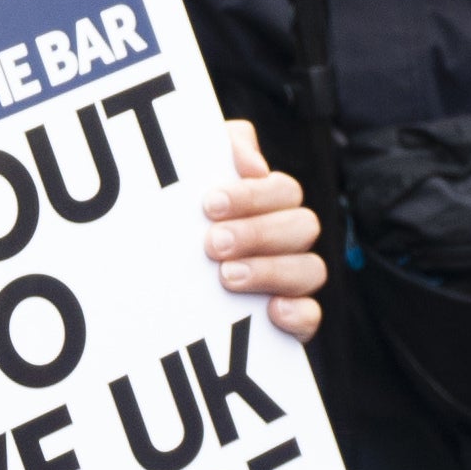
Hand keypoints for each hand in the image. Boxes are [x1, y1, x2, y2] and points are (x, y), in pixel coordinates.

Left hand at [204, 115, 324, 341]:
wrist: (157, 291)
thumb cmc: (183, 222)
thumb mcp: (197, 174)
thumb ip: (226, 147)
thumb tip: (253, 165)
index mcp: (272, 204)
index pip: (283, 191)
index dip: (252, 196)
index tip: (211, 204)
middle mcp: (289, 240)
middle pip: (303, 227)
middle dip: (258, 233)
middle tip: (214, 244)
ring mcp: (294, 281)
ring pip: (311, 270)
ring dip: (270, 271)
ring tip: (227, 277)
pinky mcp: (292, 322)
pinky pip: (313, 316)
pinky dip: (298, 313)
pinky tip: (271, 310)